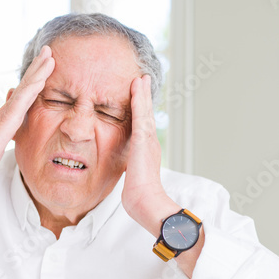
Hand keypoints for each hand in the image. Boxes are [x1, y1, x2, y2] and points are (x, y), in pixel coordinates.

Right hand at [0, 45, 54, 179]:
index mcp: (9, 113)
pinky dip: (32, 88)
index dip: (36, 76)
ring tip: (48, 56)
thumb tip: (13, 114)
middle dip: (38, 66)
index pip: (25, 91)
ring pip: (25, 87)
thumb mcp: (1, 136)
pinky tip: (41, 79)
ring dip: (38, 70)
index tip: (46, 63)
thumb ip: (9, 124)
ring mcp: (7, 112)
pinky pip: (21, 101)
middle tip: (48, 49)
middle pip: (26, 83)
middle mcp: (8, 108)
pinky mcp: (6, 119)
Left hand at [120, 74, 177, 235]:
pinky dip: (139, 100)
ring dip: (142, 93)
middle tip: (142, 79)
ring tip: (140, 78)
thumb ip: (131, 172)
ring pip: (145, 111)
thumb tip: (128, 176)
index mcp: (146, 150)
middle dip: (143, 97)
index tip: (138, 98)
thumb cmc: (139, 196)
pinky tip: (137, 87)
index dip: (140, 111)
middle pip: (146, 114)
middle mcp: (150, 142)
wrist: (147, 201)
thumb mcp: (132, 179)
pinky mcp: (144, 140)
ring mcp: (148, 140)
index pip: (142, 126)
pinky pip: (140, 115)